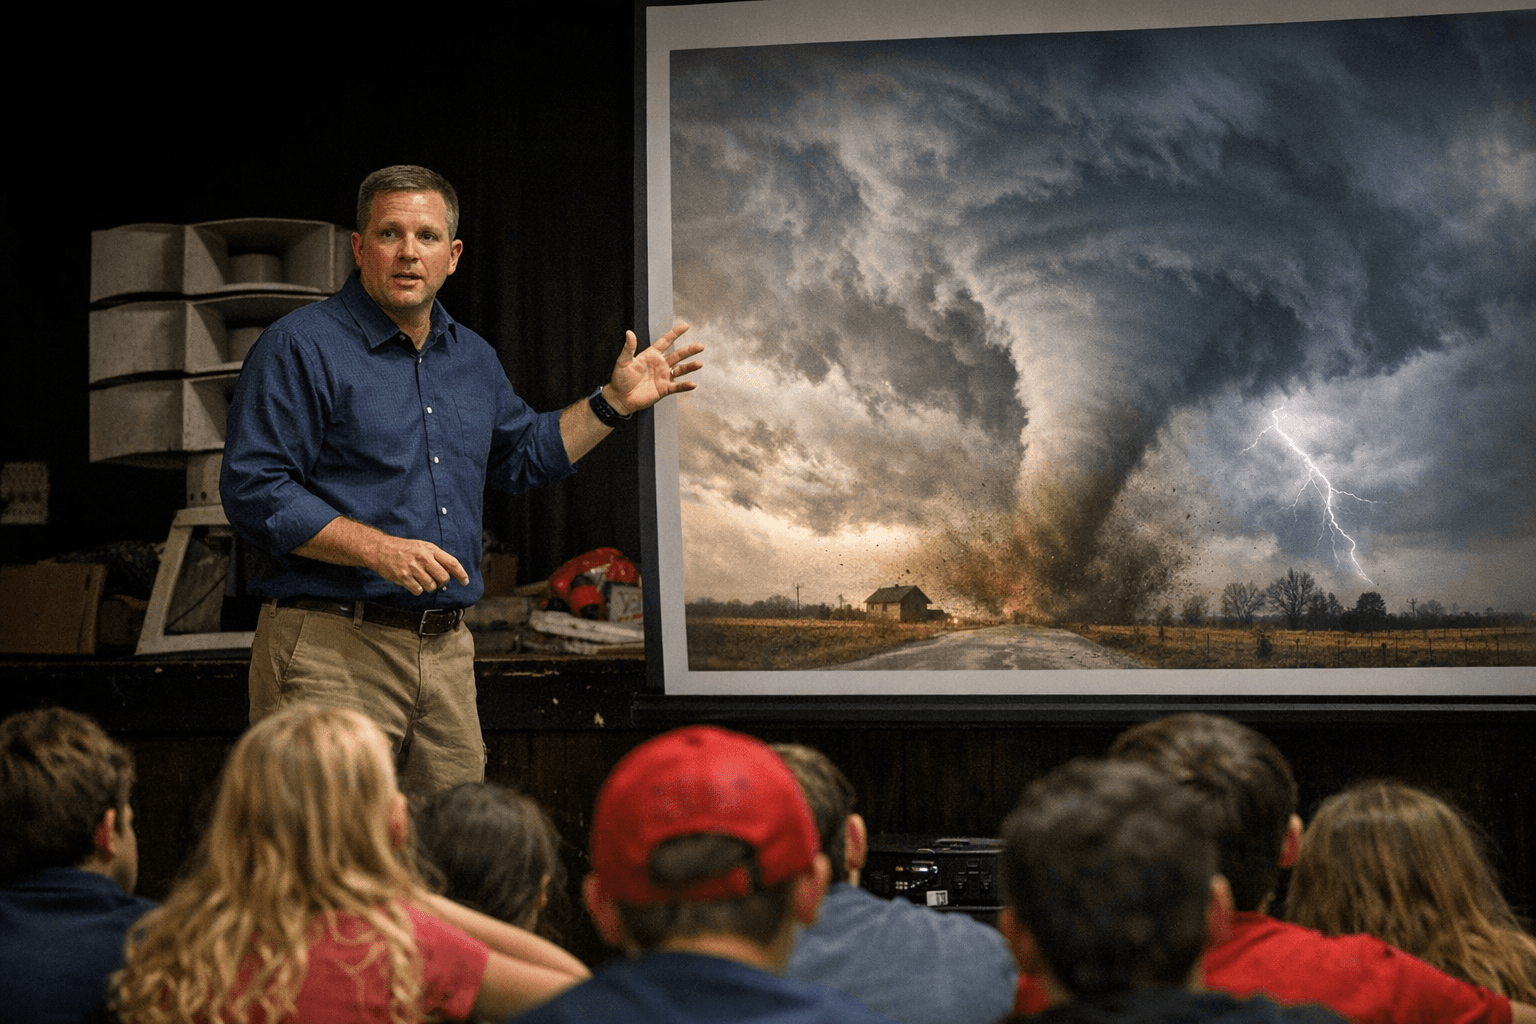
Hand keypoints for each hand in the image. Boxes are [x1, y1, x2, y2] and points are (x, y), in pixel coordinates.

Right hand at [295, 517, 468, 595]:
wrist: (381, 549)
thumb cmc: (404, 548)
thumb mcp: (422, 547)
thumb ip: (437, 557)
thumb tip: (451, 573)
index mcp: (430, 549)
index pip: (452, 563)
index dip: (461, 573)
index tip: (465, 581)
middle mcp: (423, 558)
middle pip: (443, 577)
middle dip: (442, 582)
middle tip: (437, 581)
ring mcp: (413, 568)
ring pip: (431, 586)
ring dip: (429, 587)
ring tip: (421, 580)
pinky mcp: (403, 577)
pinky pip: (418, 590)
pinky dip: (417, 590)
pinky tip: (413, 583)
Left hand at [606, 322, 701, 414]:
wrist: (620, 398)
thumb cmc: (620, 378)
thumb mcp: (623, 361)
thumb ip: (629, 348)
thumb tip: (629, 332)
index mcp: (651, 355)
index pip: (665, 341)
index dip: (675, 333)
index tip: (685, 326)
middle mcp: (660, 364)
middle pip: (677, 355)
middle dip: (689, 350)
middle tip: (700, 346)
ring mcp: (663, 377)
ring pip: (680, 370)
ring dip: (690, 367)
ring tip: (699, 364)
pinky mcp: (664, 389)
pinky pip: (677, 387)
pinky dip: (685, 386)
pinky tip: (693, 384)